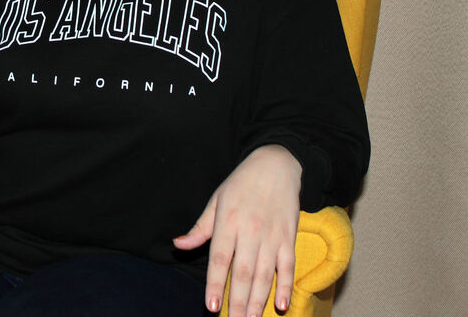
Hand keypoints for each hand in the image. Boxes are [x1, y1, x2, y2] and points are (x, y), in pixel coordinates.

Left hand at [173, 145, 301, 315]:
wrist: (276, 165)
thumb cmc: (241, 184)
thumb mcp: (216, 200)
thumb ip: (200, 227)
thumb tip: (178, 245)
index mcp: (228, 221)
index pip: (219, 259)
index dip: (214, 284)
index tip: (211, 307)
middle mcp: (250, 231)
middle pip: (243, 272)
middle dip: (237, 302)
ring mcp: (272, 235)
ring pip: (265, 274)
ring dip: (258, 300)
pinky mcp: (289, 237)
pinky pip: (288, 266)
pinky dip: (286, 286)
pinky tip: (282, 305)